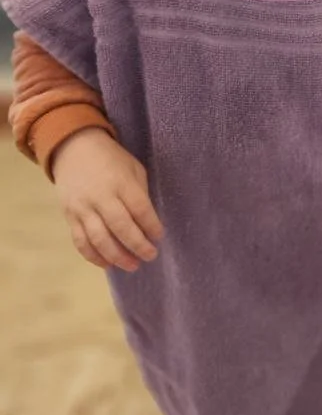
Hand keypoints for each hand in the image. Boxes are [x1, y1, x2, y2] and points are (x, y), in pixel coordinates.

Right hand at [52, 129, 162, 272]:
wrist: (74, 149)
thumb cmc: (111, 159)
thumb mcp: (133, 168)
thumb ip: (140, 193)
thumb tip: (147, 222)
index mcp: (121, 182)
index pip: (139, 208)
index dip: (151, 225)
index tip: (159, 236)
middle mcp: (101, 197)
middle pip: (120, 227)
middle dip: (138, 245)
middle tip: (150, 256)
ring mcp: (82, 208)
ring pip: (99, 239)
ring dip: (117, 256)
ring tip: (132, 266)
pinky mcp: (69, 216)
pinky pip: (80, 241)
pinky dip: (93, 256)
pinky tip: (107, 264)